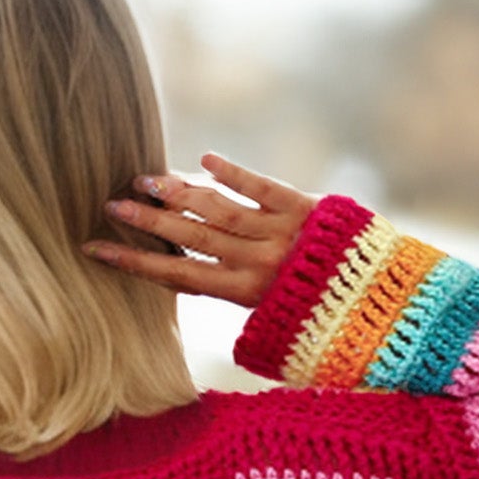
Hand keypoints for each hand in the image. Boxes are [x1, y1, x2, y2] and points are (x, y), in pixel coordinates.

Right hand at [82, 151, 317, 307]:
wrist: (380, 299)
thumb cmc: (321, 312)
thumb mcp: (273, 320)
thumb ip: (231, 296)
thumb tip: (183, 280)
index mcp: (242, 294)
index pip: (177, 275)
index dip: (135, 262)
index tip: (98, 250)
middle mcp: (256, 263)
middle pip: (190, 237)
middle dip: (147, 221)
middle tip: (112, 205)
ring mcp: (279, 232)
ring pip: (219, 209)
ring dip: (179, 191)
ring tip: (145, 179)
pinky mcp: (303, 206)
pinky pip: (262, 187)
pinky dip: (232, 172)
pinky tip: (206, 158)